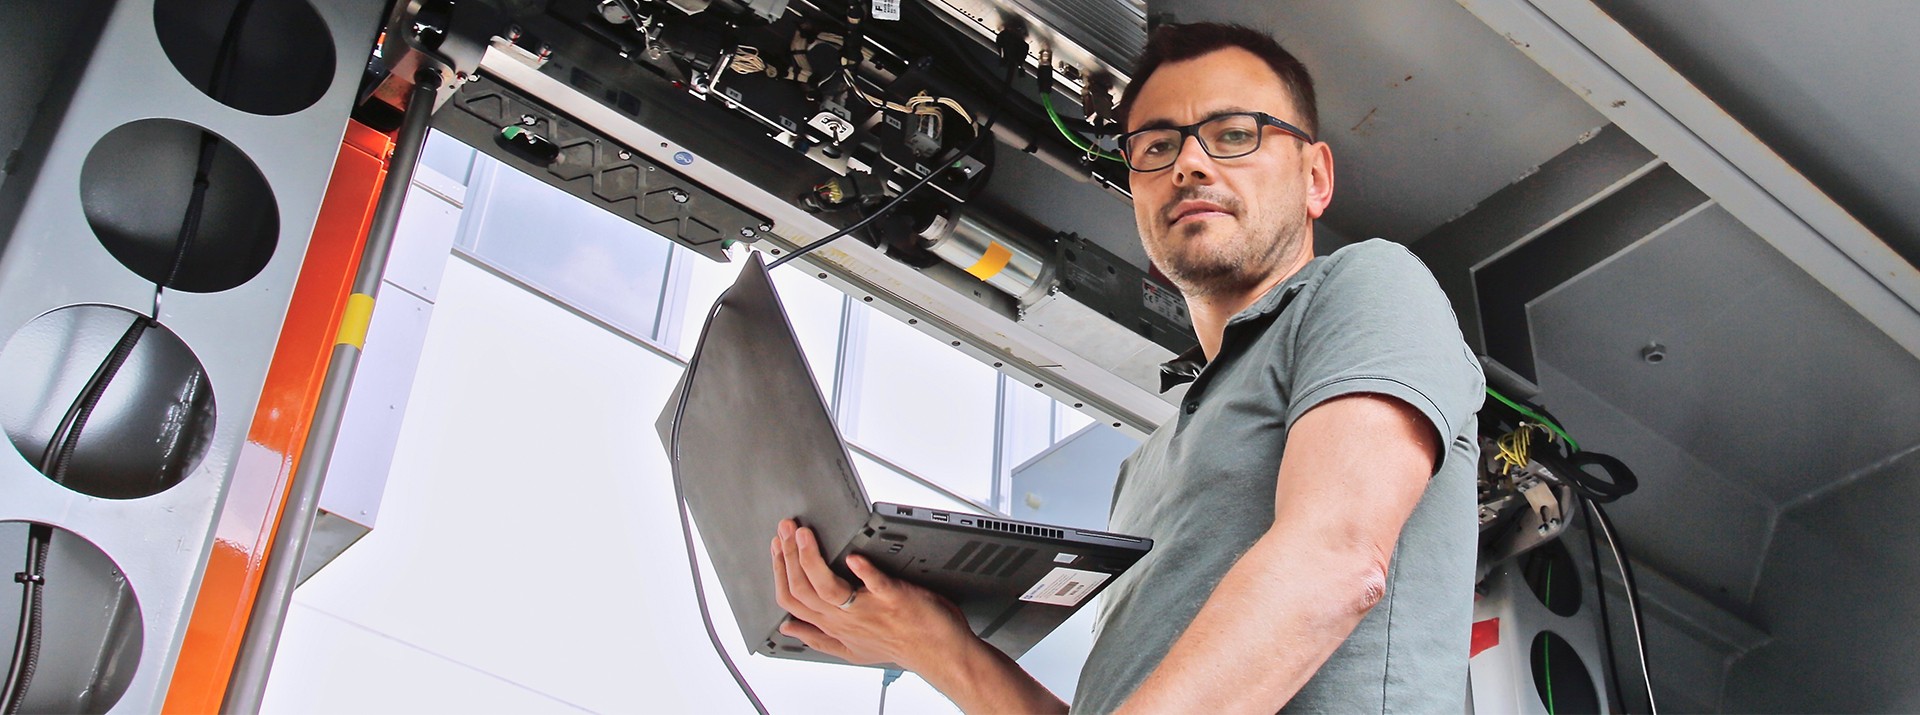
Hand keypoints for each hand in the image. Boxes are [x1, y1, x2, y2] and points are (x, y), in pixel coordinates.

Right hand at [771, 518, 974, 671]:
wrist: (939, 652)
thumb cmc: (900, 646)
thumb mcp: (850, 650)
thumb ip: (817, 637)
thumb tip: (788, 627)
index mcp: (834, 625)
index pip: (792, 599)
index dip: (779, 571)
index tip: (777, 546)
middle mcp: (845, 618)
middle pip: (802, 589)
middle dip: (788, 556)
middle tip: (786, 529)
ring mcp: (868, 608)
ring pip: (825, 587)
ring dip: (811, 559)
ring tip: (805, 534)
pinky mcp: (893, 597)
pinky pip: (874, 583)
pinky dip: (863, 570)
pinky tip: (853, 555)